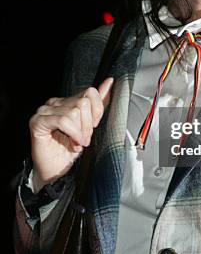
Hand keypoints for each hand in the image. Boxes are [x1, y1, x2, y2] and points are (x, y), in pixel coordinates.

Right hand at [29, 77, 113, 192]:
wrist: (57, 171)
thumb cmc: (70, 150)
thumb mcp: (89, 125)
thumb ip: (98, 104)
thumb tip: (109, 82)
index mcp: (67, 101)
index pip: (90, 92)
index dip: (97, 111)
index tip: (94, 126)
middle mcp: (55, 103)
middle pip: (83, 102)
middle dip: (88, 125)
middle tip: (84, 139)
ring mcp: (45, 111)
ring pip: (74, 112)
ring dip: (80, 132)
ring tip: (77, 142)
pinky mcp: (38, 121)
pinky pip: (63, 121)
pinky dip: (73, 133)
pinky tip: (73, 142)